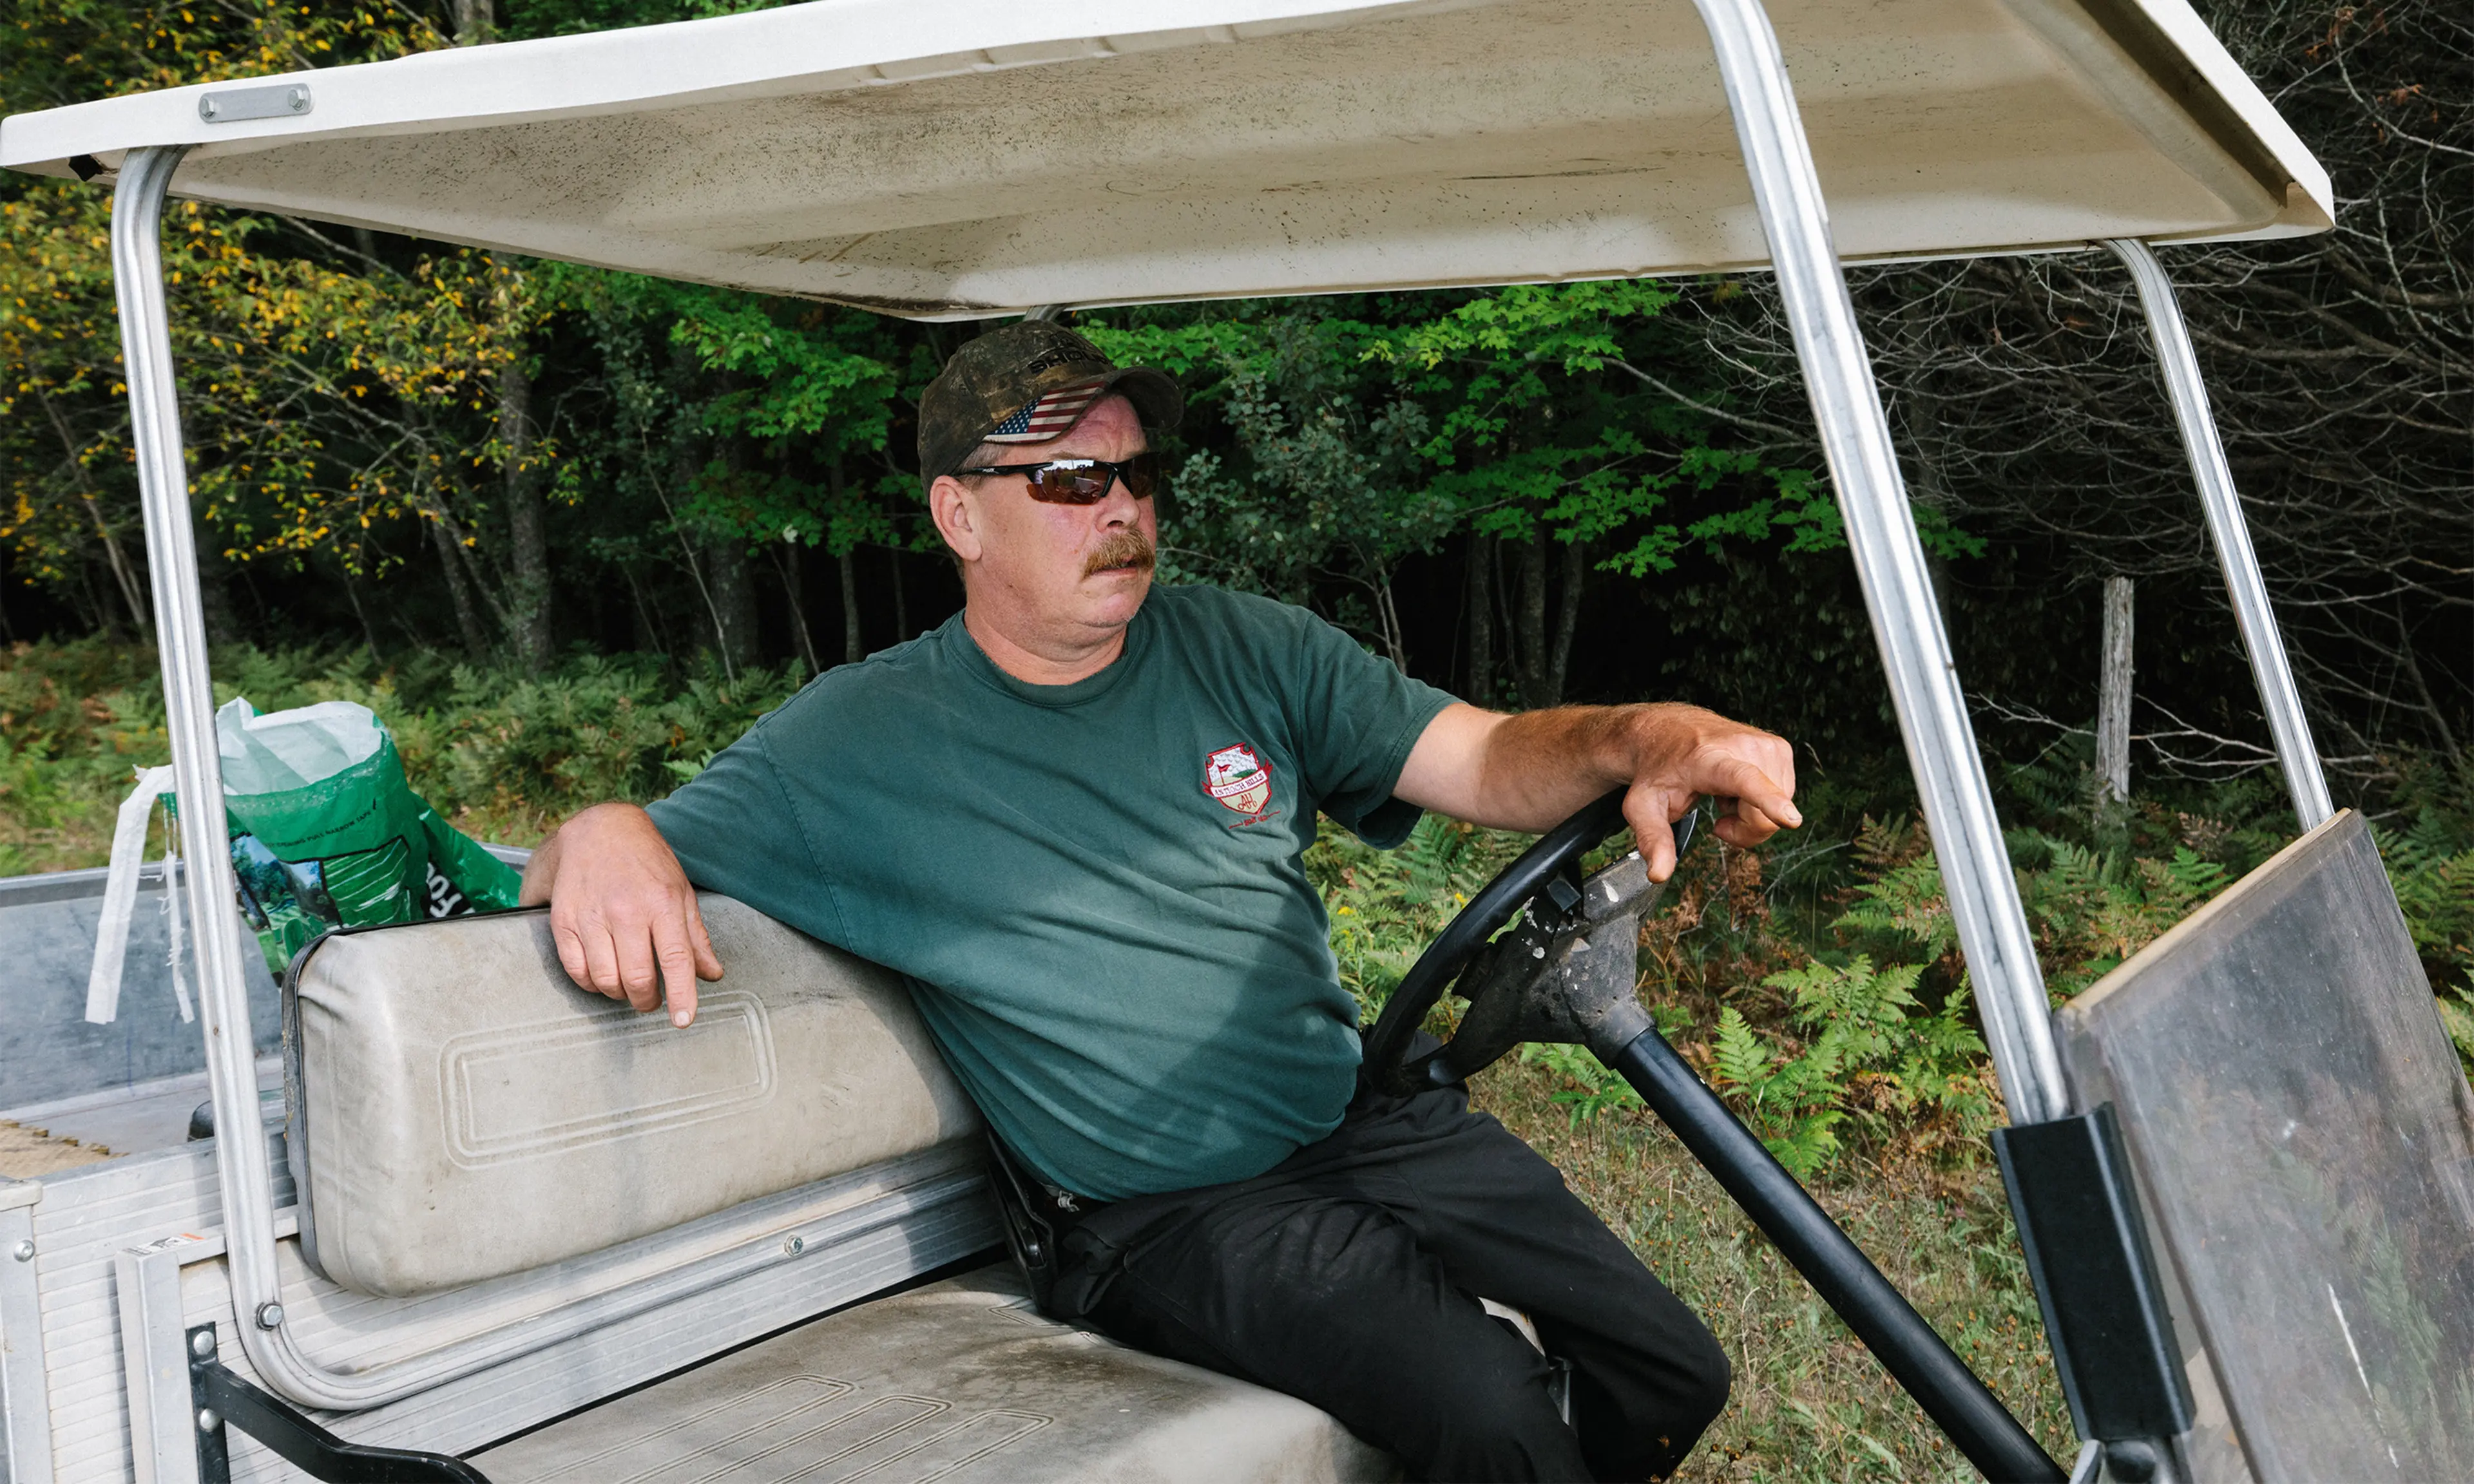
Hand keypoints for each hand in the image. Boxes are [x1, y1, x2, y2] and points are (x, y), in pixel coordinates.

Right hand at [519, 802, 722, 1025]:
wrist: (600, 830)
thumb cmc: (646, 862)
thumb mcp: (681, 892)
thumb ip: (696, 937)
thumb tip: (712, 974)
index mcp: (662, 903)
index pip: (676, 959)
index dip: (681, 995)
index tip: (684, 1020)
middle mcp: (626, 910)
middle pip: (637, 977)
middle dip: (647, 1000)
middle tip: (651, 1001)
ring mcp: (592, 916)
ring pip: (605, 979)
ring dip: (619, 994)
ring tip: (628, 986)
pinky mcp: (564, 921)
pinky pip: (576, 970)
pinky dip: (591, 983)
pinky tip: (602, 975)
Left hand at [1617, 704, 1799, 880]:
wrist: (1667, 731)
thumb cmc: (1658, 769)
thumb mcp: (1643, 807)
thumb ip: (1652, 839)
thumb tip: (1659, 874)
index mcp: (1710, 760)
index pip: (1745, 781)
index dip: (1770, 802)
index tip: (1790, 819)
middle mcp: (1743, 746)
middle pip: (1764, 817)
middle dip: (1744, 831)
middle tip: (1717, 821)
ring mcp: (1767, 745)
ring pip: (1780, 809)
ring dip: (1754, 817)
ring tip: (1725, 799)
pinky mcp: (1780, 748)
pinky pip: (1784, 795)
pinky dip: (1763, 802)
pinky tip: (1738, 790)